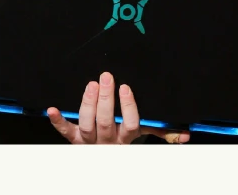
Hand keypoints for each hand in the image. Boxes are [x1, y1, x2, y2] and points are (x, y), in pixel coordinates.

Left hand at [47, 71, 190, 144]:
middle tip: (105, 77)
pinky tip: (51, 109)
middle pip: (106, 122)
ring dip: (87, 104)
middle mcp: (108, 141)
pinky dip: (58, 121)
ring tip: (90, 85)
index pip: (131, 124)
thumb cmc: (124, 136)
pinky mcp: (73, 140)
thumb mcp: (144, 136)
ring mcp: (89, 142)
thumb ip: (162, 131)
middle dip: (106, 99)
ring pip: (87, 125)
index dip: (128, 107)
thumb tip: (186, 135)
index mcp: (127, 138)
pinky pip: (65, 131)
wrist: (103, 159)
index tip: (126, 87)